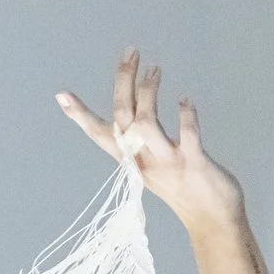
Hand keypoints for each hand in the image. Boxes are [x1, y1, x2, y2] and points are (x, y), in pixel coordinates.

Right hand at [57, 48, 243, 229]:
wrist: (211, 221)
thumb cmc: (182, 188)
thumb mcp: (151, 167)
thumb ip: (138, 144)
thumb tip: (126, 119)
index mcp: (131, 161)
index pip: (100, 135)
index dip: (80, 115)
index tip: (61, 95)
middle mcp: (143, 161)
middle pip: (122, 117)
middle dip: (123, 81)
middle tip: (131, 51)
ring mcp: (167, 163)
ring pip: (146, 124)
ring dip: (148, 93)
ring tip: (155, 68)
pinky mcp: (193, 164)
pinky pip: (187, 136)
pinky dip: (185, 115)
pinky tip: (185, 99)